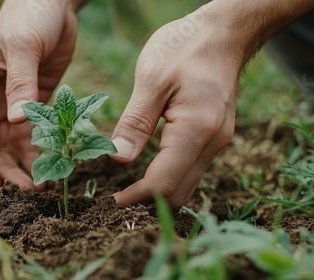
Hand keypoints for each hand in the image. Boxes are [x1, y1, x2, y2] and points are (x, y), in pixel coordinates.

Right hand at [0, 0, 77, 190]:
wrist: (54, 2)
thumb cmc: (28, 16)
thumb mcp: (21, 47)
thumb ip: (19, 83)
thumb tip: (18, 122)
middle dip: (5, 169)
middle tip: (24, 192)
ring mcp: (16, 101)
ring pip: (16, 142)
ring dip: (27, 163)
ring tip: (42, 185)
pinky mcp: (39, 101)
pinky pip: (38, 130)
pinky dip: (45, 147)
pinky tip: (56, 161)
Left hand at [110, 6, 239, 207]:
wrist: (223, 33)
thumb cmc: (185, 48)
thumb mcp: (151, 80)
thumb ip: (135, 122)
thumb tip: (117, 159)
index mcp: (196, 130)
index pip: (163, 183)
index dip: (135, 197)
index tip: (109, 203)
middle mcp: (213, 143)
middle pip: (178, 193)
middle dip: (146, 202)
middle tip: (115, 200)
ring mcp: (217, 142)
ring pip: (186, 184)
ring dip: (158, 192)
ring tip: (127, 189)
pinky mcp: (214, 137)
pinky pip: (191, 169)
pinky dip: (169, 177)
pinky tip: (148, 170)